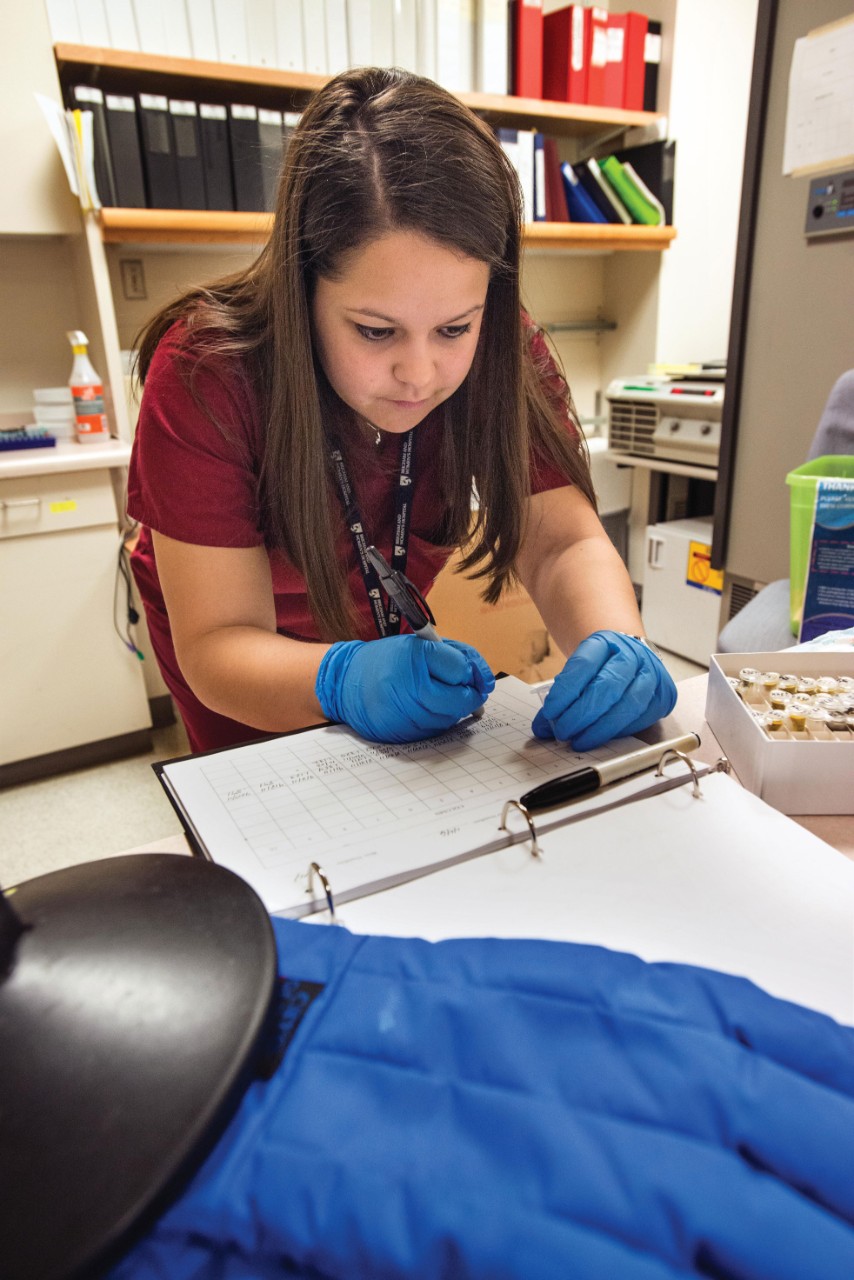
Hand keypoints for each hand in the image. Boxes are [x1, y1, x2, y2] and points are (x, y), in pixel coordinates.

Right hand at [316, 634, 493, 743]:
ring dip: (453, 709)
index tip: (478, 675)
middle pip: (459, 699)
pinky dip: (437, 720)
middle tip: (468, 690)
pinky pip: (434, 730)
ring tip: (437, 694)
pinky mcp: (400, 734)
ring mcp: (403, 714)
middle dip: (469, 695)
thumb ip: (453, 657)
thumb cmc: (387, 661)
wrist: (345, 684)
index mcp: (413, 657)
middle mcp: (408, 687)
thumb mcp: (418, 645)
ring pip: (449, 718)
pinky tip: (425, 708)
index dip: (474, 672)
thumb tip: (483, 679)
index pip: (460, 669)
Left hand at [532, 630, 676, 749]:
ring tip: (579, 741)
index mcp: (606, 641)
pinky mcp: (663, 696)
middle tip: (563, 732)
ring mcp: (652, 675)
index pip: (583, 665)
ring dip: (600, 729)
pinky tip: (601, 737)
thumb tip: (542, 728)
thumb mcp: (578, 670)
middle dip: (581, 714)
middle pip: (606, 687)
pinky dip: (618, 731)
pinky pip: (641, 718)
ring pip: (628, 705)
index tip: (549, 712)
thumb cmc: (601, 667)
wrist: (632, 656)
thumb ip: (560, 696)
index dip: (565, 692)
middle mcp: (633, 655)